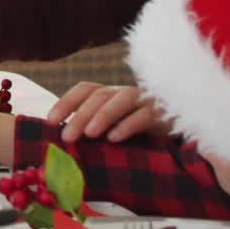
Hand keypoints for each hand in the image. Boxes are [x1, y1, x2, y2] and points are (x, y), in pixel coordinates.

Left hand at [47, 83, 171, 142]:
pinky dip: (128, 125)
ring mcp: (144, 101)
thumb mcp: (113, 129)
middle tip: (66, 136)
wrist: (180, 134)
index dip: (65, 101)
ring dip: (103, 115)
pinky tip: (115, 138)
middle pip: (100, 95)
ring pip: (121, 99)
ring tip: (90, 135)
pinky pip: (144, 115)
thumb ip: (91, 130)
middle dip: (80, 115)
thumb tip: (60, 139)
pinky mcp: (162, 114)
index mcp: (111, 94)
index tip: (49, 121)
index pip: (85, 89)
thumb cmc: (139, 134)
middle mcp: (125, 93)